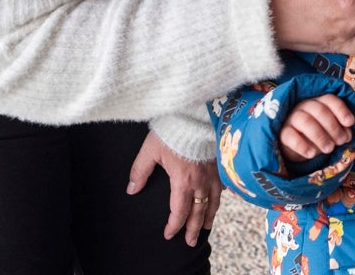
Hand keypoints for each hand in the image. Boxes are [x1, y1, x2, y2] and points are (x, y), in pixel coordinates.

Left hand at [127, 130, 221, 246]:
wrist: (197, 113)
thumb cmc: (173, 130)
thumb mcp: (150, 150)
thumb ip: (140, 171)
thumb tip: (132, 190)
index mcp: (183, 181)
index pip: (179, 211)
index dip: (174, 225)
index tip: (169, 234)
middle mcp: (201, 181)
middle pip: (198, 211)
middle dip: (194, 229)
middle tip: (191, 241)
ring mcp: (213, 172)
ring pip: (213, 201)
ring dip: (209, 216)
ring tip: (207, 227)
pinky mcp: (221, 162)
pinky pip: (223, 184)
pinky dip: (220, 195)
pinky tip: (219, 198)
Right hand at [280, 94, 354, 165]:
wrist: (295, 147)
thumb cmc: (317, 135)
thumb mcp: (330, 132)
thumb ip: (341, 131)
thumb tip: (348, 135)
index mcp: (318, 102)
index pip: (330, 100)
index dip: (341, 110)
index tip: (350, 123)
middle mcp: (304, 106)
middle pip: (319, 110)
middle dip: (333, 126)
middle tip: (340, 141)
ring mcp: (291, 118)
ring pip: (305, 120)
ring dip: (320, 135)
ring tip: (329, 149)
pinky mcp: (282, 132)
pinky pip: (290, 136)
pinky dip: (302, 145)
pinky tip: (312, 154)